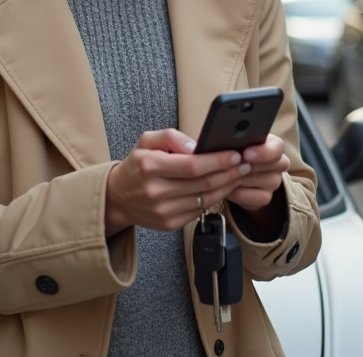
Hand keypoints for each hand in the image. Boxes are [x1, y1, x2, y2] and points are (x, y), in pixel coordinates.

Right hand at [104, 129, 248, 236]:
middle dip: (229, 172)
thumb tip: (196, 146)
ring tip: (239, 174)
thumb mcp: (147, 141)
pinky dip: (215, 199)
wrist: (118, 197)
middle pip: (203, 183)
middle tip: (244, 163)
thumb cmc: (137, 166)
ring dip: (227, 186)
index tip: (234, 154)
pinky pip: (199, 210)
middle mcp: (156, 191)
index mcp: (150, 166)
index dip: (217, 161)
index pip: (192, 165)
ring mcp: (163, 210)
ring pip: (205, 198)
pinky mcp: (169, 224)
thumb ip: (171, 137)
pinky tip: (223, 188)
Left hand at [227, 134, 289, 211]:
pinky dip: (243, 195)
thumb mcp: (234, 145)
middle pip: (278, 164)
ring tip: (229, 177)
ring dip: (247, 180)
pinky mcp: (267, 197)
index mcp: (272, 145)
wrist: (231, 175)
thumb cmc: (233, 153)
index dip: (264, 152)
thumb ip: (236, 141)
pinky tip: (230, 191)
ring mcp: (274, 181)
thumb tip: (228, 139)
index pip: (277, 147)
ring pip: (270, 181)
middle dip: (254, 166)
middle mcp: (278, 163)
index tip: (246, 154)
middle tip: (235, 166)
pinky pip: (261, 198)